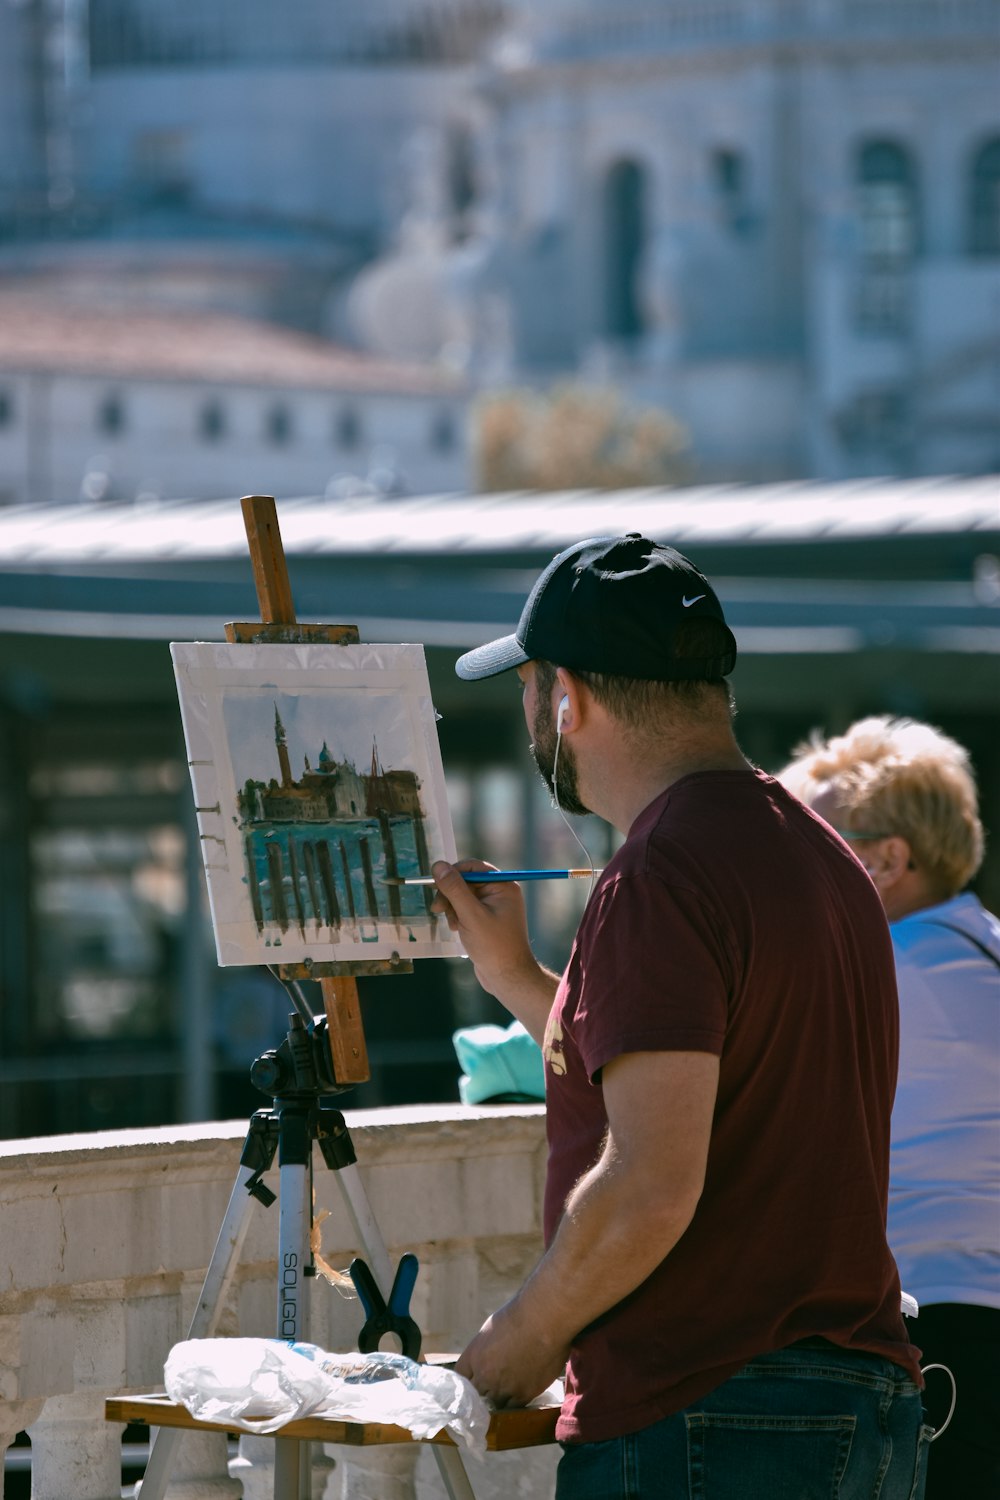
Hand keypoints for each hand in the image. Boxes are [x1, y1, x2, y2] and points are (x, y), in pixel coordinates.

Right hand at [431, 859, 540, 1001]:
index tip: (436, 883)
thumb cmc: (493, 946)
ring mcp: (493, 907)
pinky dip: (458, 917)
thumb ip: (454, 889)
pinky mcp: (486, 921)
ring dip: (452, 908)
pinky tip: (457, 930)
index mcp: (503, 886)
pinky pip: (466, 910)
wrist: (506, 976)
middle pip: (466, 882)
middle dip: (450, 894)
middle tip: (437, 908)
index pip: (474, 867)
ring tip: (453, 924)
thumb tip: (439, 865)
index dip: (453, 873)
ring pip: (463, 897)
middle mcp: (500, 893)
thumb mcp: (470, 915)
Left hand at [455, 1301, 567, 1409]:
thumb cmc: (519, 1316)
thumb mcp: (491, 1329)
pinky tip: (521, 1390)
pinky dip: (516, 1401)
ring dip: (500, 1397)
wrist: (544, 1320)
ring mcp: (504, 1388)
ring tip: (510, 1386)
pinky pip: (514, 1407)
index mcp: (474, 1356)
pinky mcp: (524, 1394)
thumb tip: (486, 1359)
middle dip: (483, 1389)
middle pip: (477, 1393)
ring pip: (495, 1403)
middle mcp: (485, 1375)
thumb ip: (484, 1349)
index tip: (474, 1377)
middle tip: (494, 1383)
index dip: (468, 1378)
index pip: (461, 1376)